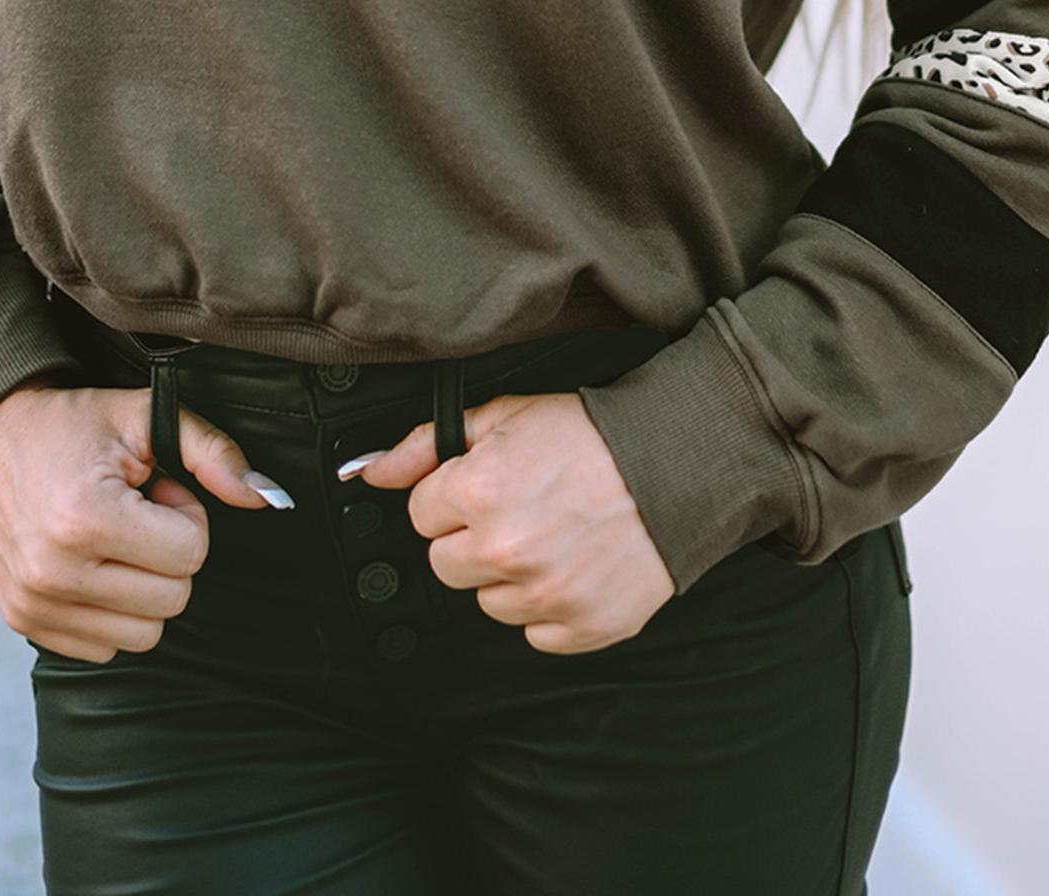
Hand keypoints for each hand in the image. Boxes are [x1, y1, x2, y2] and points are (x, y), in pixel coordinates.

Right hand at [0, 378, 290, 661]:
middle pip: (172, 600)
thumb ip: (216, 454)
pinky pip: (105, 647)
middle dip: (168, 553)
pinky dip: (112, 609)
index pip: (191, 555)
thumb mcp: (149, 417)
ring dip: (142, 585)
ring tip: (114, 534)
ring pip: (144, 634)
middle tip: (136, 511)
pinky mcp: (22, 621)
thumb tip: (272, 500)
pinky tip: (91, 560)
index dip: (186, 515)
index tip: (155, 489)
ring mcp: (33, 604)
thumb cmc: (77, 423)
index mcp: (84, 520)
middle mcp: (52, 573)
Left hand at [344, 391, 674, 653]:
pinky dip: (551, 608)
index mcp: (479, 491)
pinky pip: (536, 634)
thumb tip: (371, 472)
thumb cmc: (592, 435)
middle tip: (520, 508)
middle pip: (446, 564)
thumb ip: (427, 443)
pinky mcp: (583, 628)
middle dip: (472, 538)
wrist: (677, 463)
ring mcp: (546, 595)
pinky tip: (575, 565)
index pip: (422, 513)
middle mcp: (505, 549)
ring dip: (511, 575)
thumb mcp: (506, 414)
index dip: (452, 495)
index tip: (488, 483)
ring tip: (554, 534)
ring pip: (490, 603)